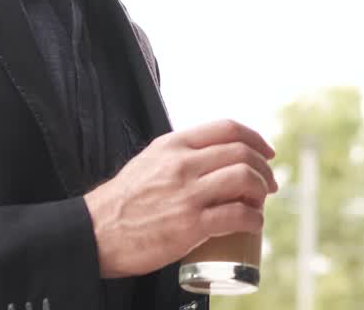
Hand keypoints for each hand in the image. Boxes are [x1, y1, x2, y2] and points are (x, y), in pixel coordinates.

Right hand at [84, 119, 277, 277]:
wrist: (94, 234)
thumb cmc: (123, 201)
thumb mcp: (150, 160)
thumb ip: (179, 153)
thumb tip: (213, 154)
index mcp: (174, 145)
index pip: (228, 128)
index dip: (255, 138)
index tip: (266, 152)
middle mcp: (182, 164)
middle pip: (242, 153)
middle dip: (264, 168)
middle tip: (269, 184)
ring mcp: (187, 194)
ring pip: (244, 178)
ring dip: (262, 191)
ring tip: (260, 203)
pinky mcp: (190, 226)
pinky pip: (237, 215)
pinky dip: (254, 219)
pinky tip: (255, 224)